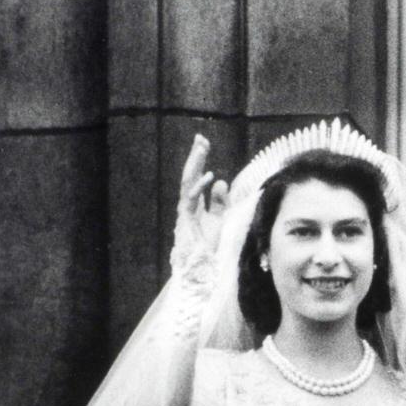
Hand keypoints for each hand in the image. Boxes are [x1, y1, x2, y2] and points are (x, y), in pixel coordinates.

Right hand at [176, 134, 227, 257]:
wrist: (201, 267)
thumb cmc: (207, 245)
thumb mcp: (219, 219)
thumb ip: (219, 201)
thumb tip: (221, 180)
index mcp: (195, 203)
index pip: (196, 176)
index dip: (199, 160)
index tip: (203, 142)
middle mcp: (188, 204)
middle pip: (190, 175)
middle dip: (195, 156)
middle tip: (200, 138)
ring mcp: (185, 211)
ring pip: (188, 182)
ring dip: (195, 165)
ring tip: (201, 149)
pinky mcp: (186, 220)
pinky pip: (191, 199)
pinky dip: (200, 187)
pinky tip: (209, 176)